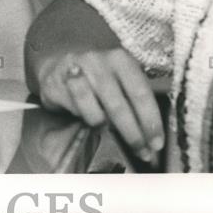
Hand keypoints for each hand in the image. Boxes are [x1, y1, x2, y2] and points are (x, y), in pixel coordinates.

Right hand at [35, 47, 163, 161]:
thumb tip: (152, 137)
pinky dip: (84, 119)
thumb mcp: (119, 78)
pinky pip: (75, 112)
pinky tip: (86, 117)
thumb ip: (134, 100)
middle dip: (133, 135)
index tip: (156, 143)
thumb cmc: (97, 74)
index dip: (150, 121)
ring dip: (106, 128)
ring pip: (96, 114)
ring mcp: (75, 71)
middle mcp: (97, 62)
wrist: (59, 59)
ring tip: (109, 131)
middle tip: (142, 152)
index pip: (140, 93)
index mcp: (120, 59)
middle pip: (119, 107)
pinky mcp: (56, 83)